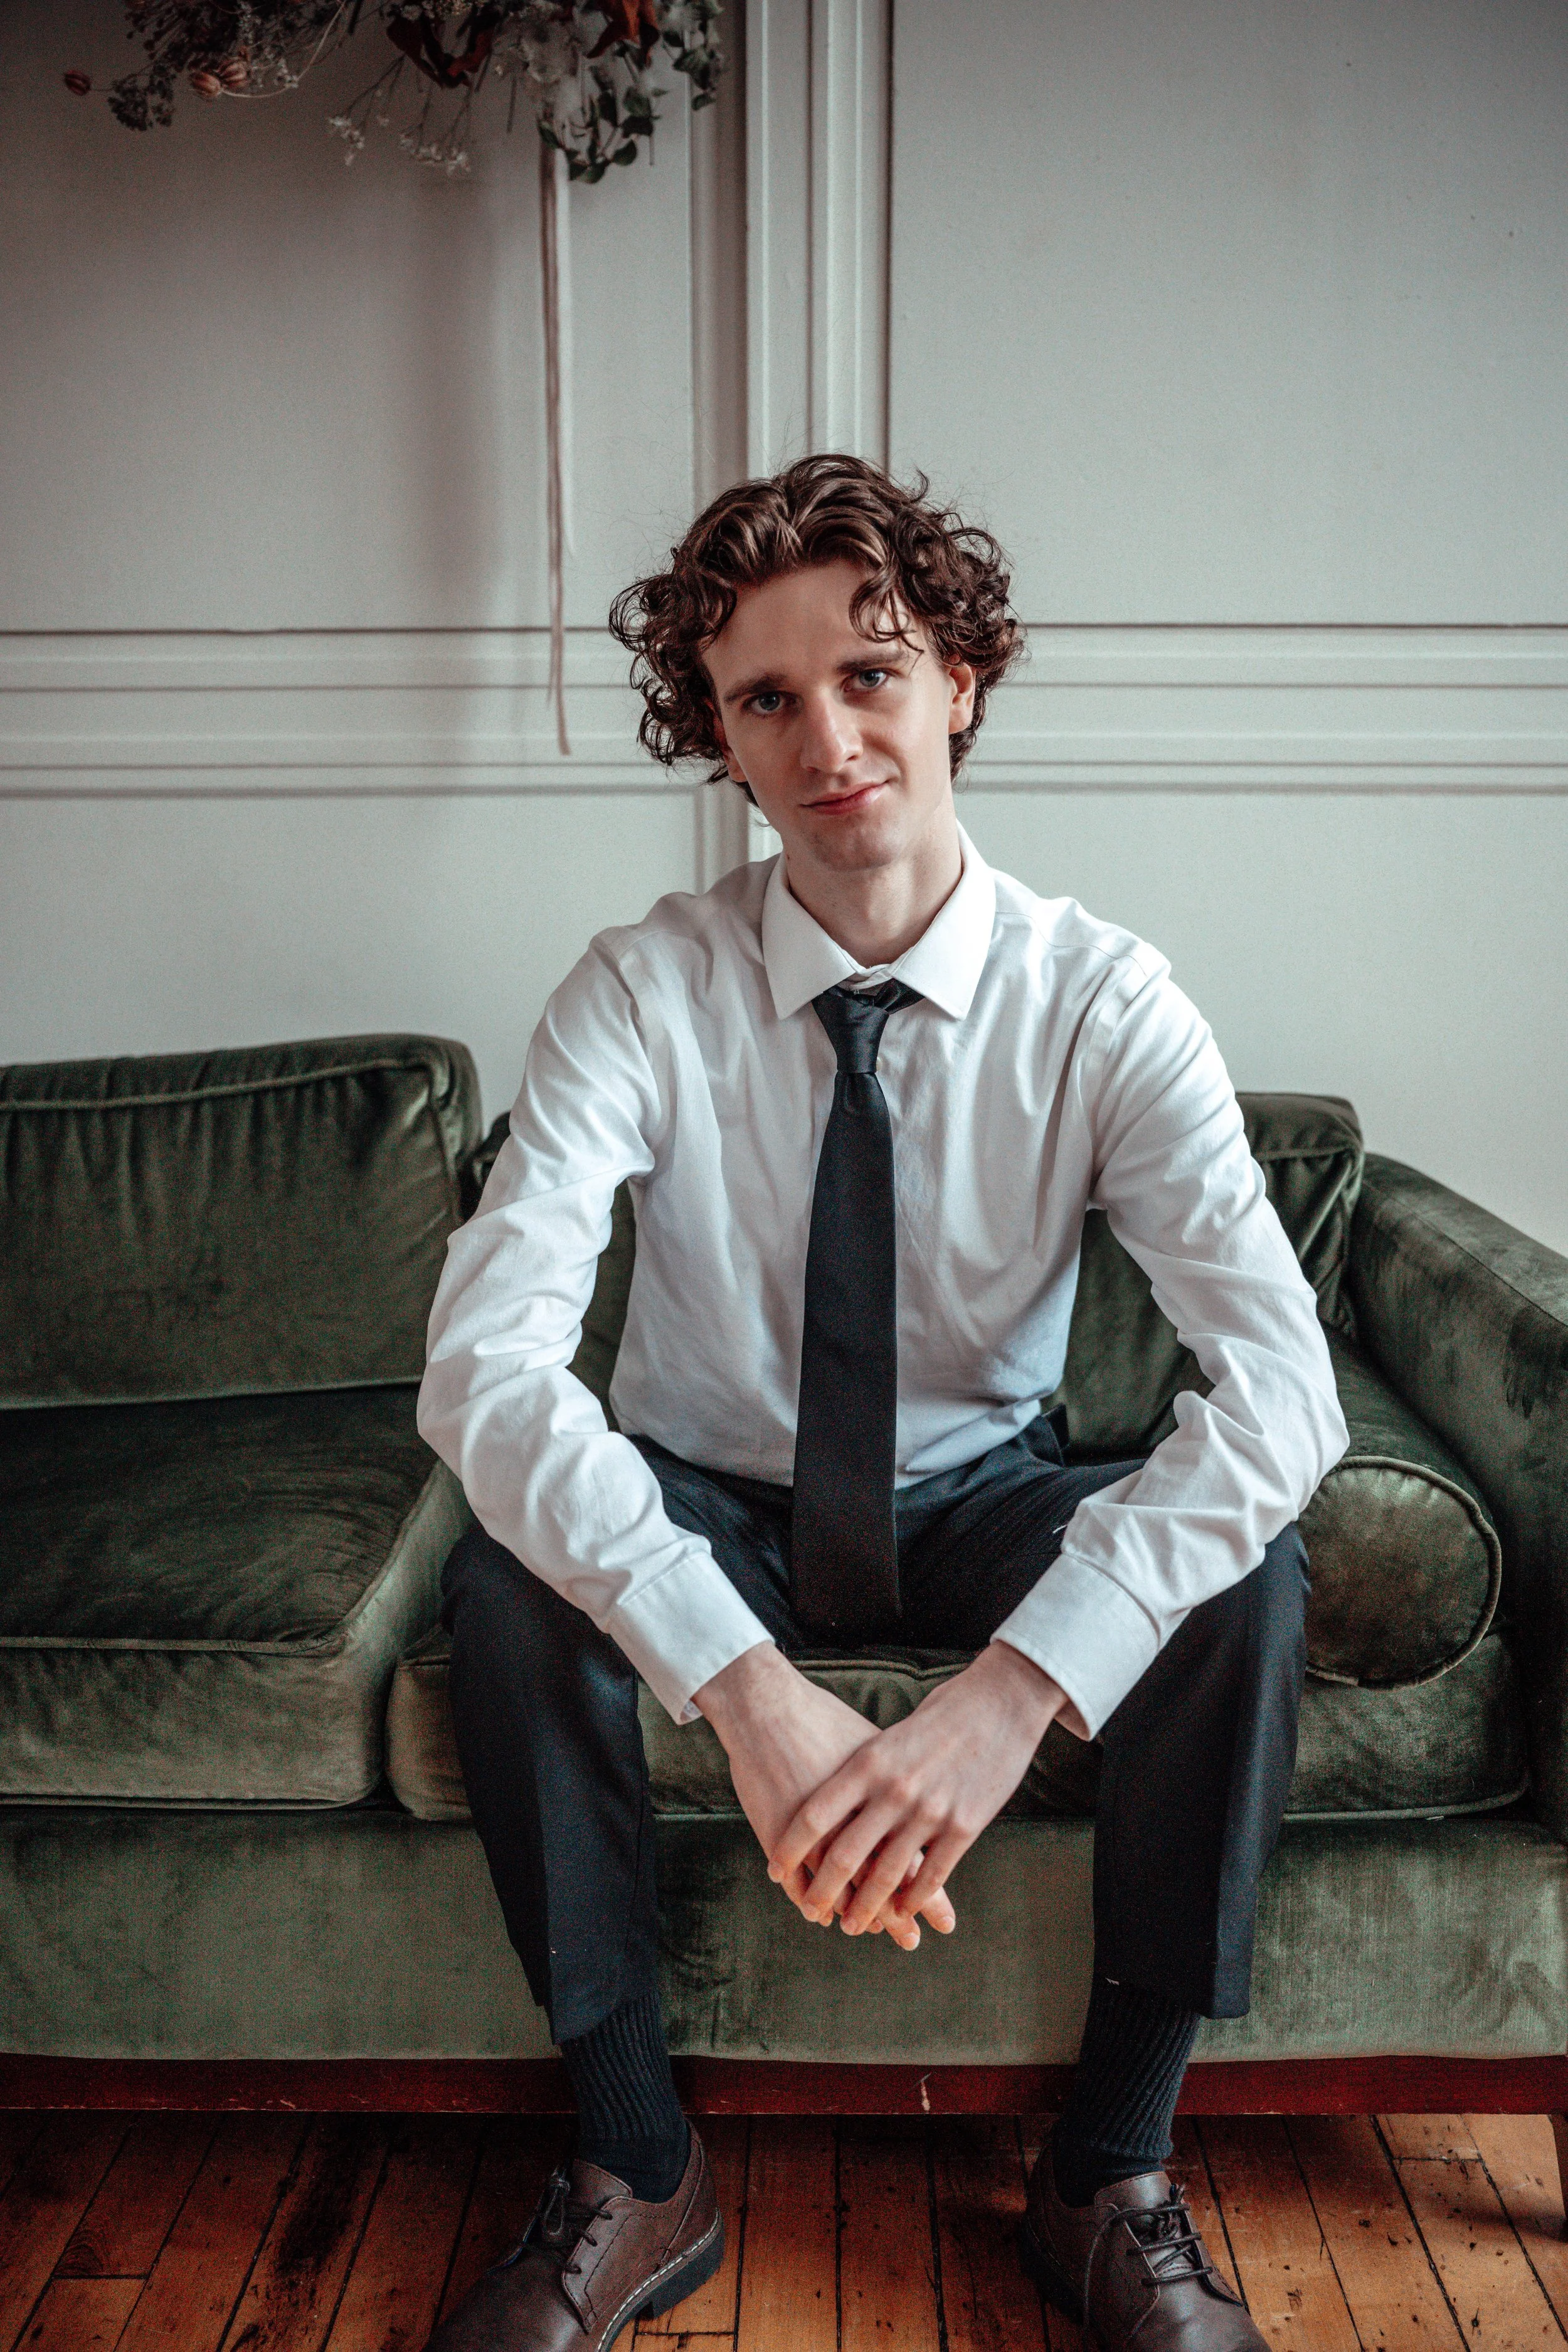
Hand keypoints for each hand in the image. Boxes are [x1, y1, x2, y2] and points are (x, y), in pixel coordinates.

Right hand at [693, 1643, 955, 1949]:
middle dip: (895, 1916)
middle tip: (910, 1941)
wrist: (767, 1705)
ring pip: (839, 1888)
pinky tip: (814, 1913)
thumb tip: (926, 1804)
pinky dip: (806, 1899)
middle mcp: (857, 1819)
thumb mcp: (874, 1750)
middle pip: (880, 1882)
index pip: (915, 1859)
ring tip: (856, 1929)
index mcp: (887, 1799)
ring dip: (848, 1911)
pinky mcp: (780, 1834)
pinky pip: (798, 1881)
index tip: (944, 1922)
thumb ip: (898, 1785)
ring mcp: (817, 1831)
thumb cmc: (825, 1720)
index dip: (927, 1894)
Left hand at [769, 1641, 1067, 1937]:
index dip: (790, 1849)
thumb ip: (864, 1772)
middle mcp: (894, 1790)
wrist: (1002, 1700)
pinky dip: (912, 1900)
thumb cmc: (941, 1713)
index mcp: (868, 1762)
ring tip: (851, 1925)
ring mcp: (930, 1810)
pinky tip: (901, 1912)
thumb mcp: (889, 1736)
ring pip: (887, 1876)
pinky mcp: (964, 1826)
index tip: (776, 1871)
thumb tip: (834, 1803)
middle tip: (812, 1911)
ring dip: (866, 1908)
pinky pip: (932, 1876)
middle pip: (844, 1855)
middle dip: (823, 1892)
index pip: (815, 1817)